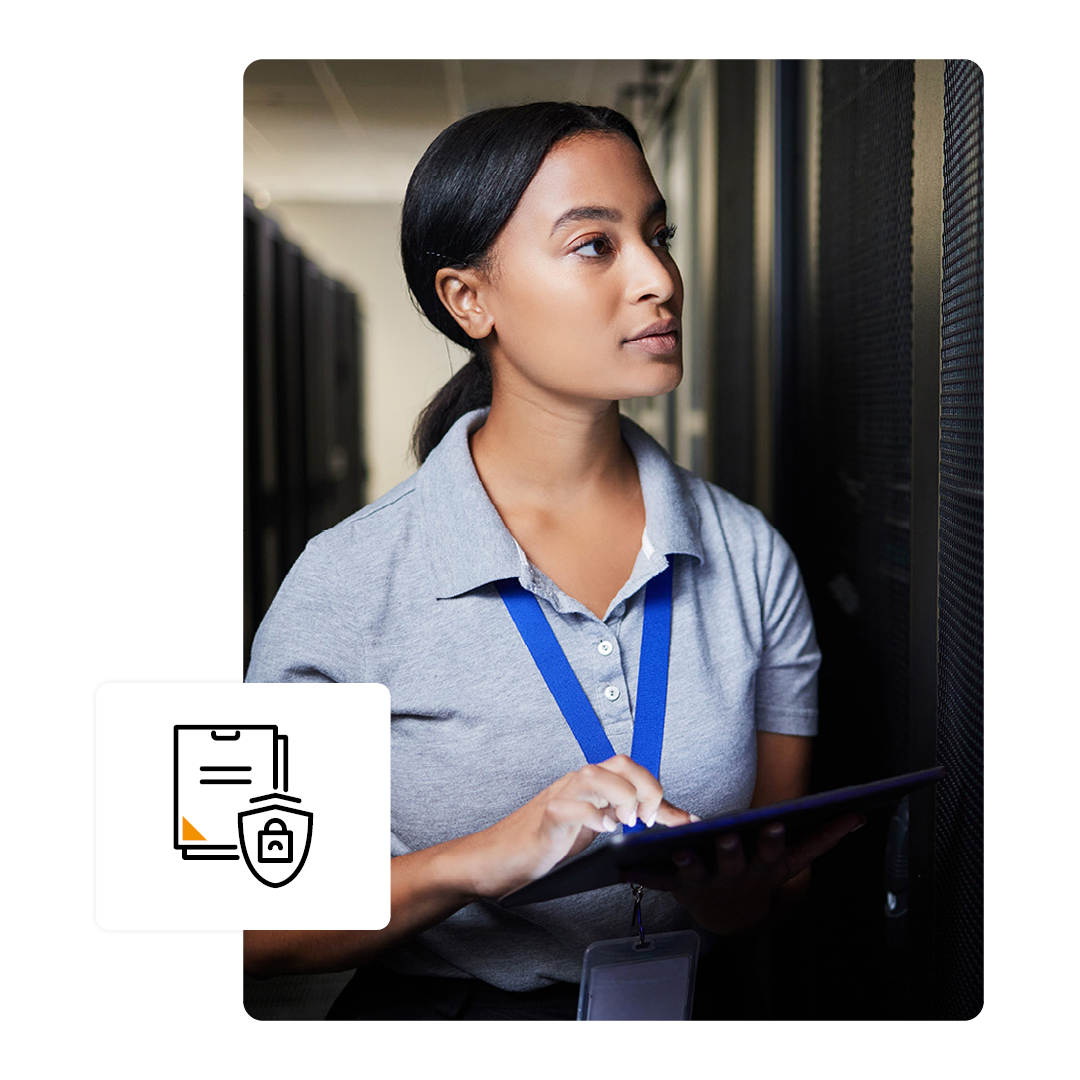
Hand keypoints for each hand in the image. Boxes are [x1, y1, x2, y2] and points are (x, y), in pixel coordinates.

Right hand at [454, 754, 692, 900]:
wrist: (495, 859)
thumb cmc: (544, 845)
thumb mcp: (591, 829)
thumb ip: (622, 819)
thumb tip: (667, 821)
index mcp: (589, 785)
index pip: (631, 770)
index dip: (660, 790)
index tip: (685, 820)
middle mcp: (576, 784)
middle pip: (619, 763)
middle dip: (647, 787)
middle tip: (653, 820)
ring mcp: (559, 798)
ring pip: (595, 776)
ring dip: (622, 796)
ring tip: (630, 823)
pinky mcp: (545, 819)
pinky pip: (570, 807)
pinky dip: (592, 816)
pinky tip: (604, 830)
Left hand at [630, 811, 863, 935]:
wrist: (730, 914)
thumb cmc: (760, 870)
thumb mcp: (792, 859)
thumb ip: (824, 836)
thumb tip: (860, 815)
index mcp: (766, 867)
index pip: (775, 853)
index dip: (776, 841)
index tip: (775, 825)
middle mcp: (738, 877)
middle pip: (736, 862)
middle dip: (732, 850)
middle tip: (726, 836)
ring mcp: (709, 883)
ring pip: (698, 872)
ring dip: (689, 862)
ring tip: (679, 848)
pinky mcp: (680, 887)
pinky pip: (660, 881)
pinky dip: (643, 874)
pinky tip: (626, 865)